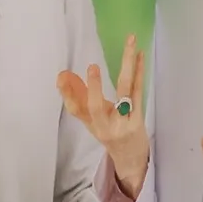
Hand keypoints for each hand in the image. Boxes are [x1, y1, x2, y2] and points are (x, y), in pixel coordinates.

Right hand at [56, 34, 147, 200]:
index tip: (62, 76)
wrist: (132, 159)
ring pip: (124, 91)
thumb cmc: (111, 134)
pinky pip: (139, 90)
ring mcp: (124, 123)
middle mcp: (106, 126)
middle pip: (96, 108)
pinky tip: (139, 55)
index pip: (75, 110)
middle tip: (92, 67)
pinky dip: (139, 71)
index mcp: (92, 125)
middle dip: (93, 87)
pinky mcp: (140, 117)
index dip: (67, 94)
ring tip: (130, 42)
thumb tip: (64, 74)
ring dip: (127, 64)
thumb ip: (80, 97)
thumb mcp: (93, 120)